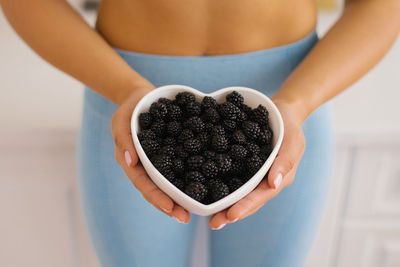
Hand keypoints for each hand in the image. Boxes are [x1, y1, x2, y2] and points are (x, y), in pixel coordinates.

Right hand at [111, 86, 190, 223]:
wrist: (143, 98)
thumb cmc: (129, 109)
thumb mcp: (122, 120)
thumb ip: (124, 139)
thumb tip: (131, 162)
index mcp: (133, 163)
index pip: (144, 184)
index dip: (156, 198)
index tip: (170, 209)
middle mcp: (147, 167)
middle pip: (158, 190)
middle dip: (171, 205)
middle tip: (186, 217)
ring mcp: (161, 162)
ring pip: (170, 182)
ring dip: (181, 196)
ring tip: (196, 209)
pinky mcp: (174, 153)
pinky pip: (182, 166)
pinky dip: (192, 176)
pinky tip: (206, 183)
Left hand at [208, 99, 305, 229]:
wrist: (282, 111)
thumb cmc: (290, 126)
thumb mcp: (293, 141)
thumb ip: (285, 162)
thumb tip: (274, 184)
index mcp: (276, 179)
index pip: (260, 196)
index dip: (246, 207)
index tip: (231, 216)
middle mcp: (262, 181)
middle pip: (246, 200)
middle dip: (230, 213)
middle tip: (213, 224)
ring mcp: (251, 174)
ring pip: (237, 192)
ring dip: (224, 204)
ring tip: (207, 215)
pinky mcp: (242, 165)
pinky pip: (230, 176)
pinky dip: (219, 184)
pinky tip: (205, 189)